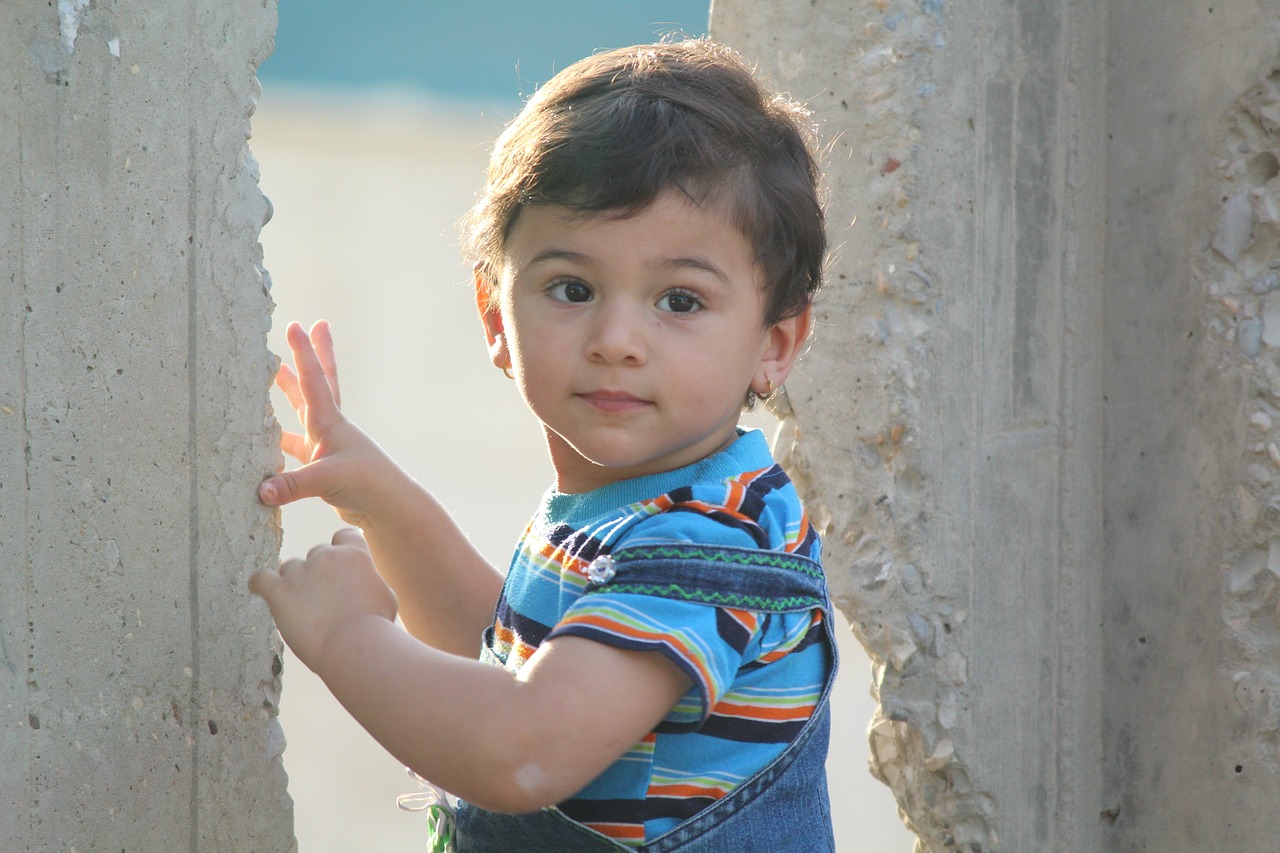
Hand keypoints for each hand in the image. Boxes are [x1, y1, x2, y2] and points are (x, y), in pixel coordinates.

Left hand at [249, 528, 397, 669]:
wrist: (353, 644)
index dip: (342, 551)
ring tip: (303, 609)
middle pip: (316, 554)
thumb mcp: (386, 597)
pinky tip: (261, 590)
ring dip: (294, 583)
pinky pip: (261, 579)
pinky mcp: (279, 592)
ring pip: (290, 568)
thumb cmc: (374, 626)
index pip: (344, 536)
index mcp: (353, 554)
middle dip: (319, 573)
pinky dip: (260, 584)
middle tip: (325, 601)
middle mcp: (325, 556)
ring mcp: (300, 573)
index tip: (341, 568)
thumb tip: (365, 582)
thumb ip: (371, 582)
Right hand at [260, 320, 398, 524]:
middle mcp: (329, 428)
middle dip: (310, 356)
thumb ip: (293, 485)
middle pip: (316, 384)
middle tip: (308, 327)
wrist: (387, 507)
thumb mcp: (327, 481)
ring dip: (290, 391)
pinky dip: (279, 441)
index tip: (295, 326)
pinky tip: (263, 440)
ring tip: (276, 371)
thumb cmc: (366, 486)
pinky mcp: (322, 466)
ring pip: (302, 410)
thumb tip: (262, 491)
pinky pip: (295, 445)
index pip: (314, 381)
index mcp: (331, 422)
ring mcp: (326, 445)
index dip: (303, 353)